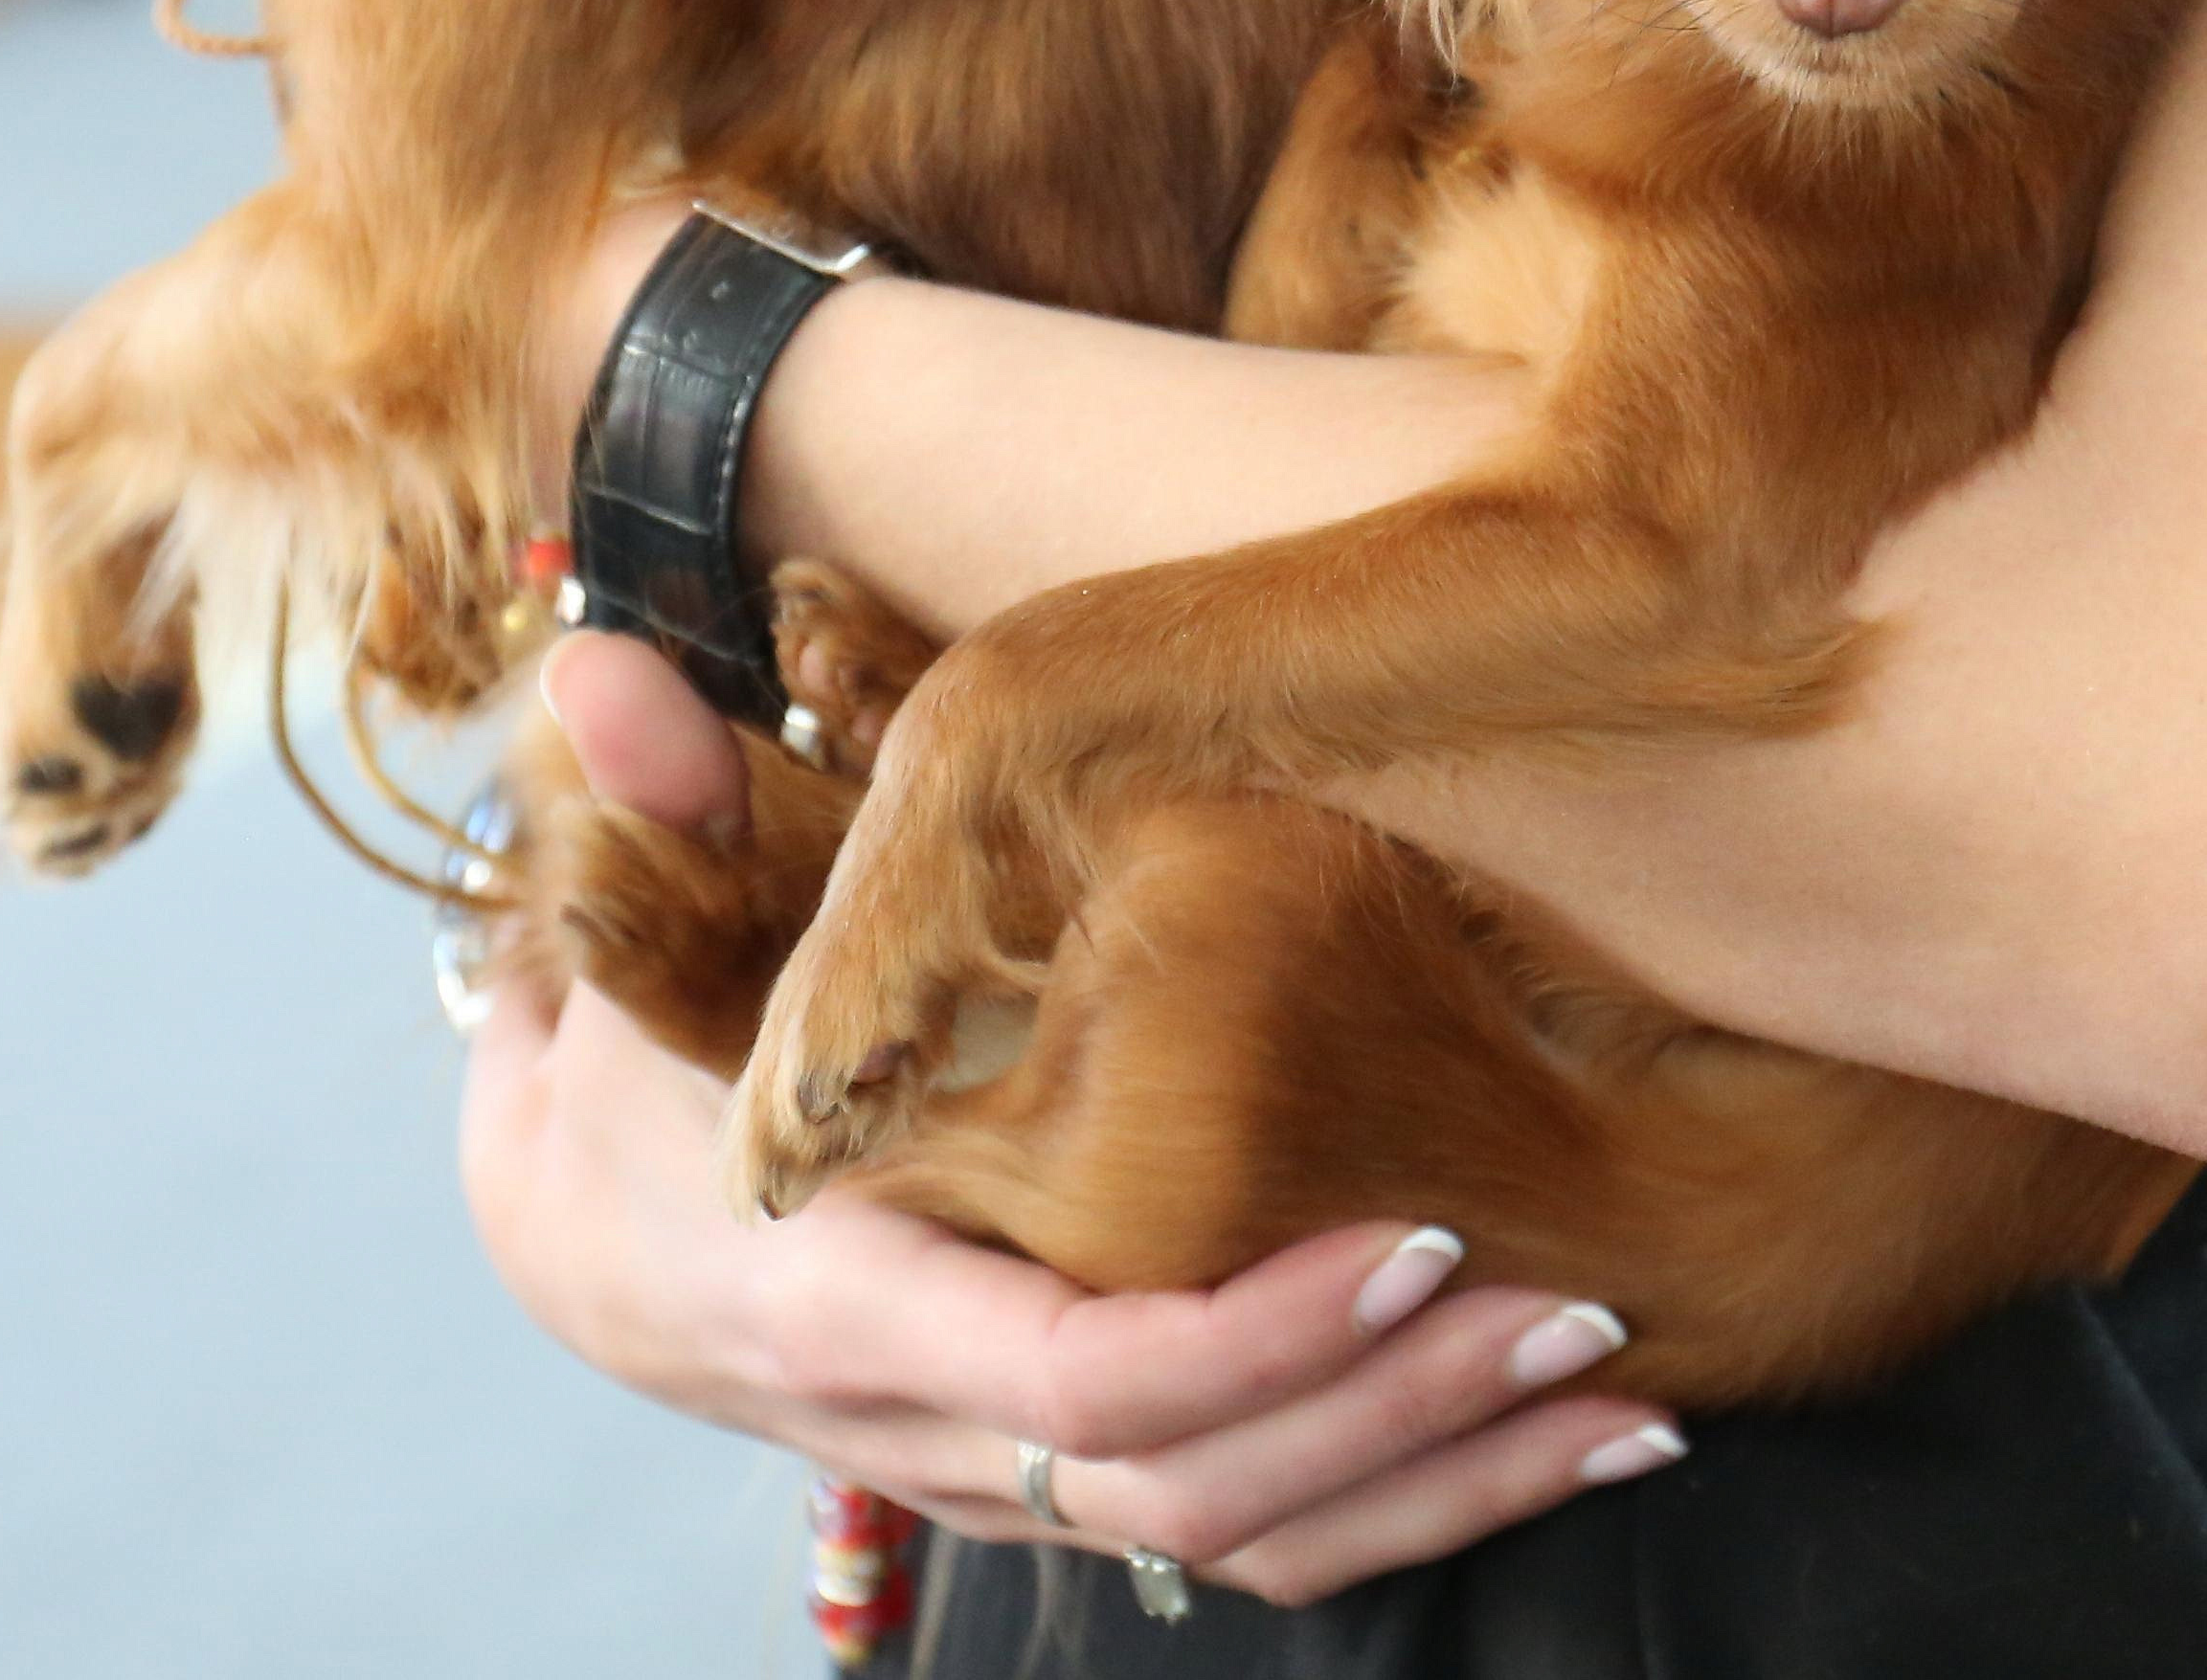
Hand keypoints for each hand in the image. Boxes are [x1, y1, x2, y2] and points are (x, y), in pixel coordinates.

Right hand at [461, 633, 1687, 1605]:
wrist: (589, 1242)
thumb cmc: (642, 1069)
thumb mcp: (633, 934)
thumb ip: (651, 799)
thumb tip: (603, 668)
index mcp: (853, 1301)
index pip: (1082, 1378)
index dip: (1256, 1333)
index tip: (1414, 1235)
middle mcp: (937, 1429)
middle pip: (1201, 1487)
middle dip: (1400, 1411)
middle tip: (1578, 1306)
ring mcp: (1013, 1477)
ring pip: (1248, 1538)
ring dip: (1441, 1476)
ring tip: (1616, 1387)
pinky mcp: (1073, 1478)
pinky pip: (1254, 1535)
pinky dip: (1411, 1503)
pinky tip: (1557, 1444)